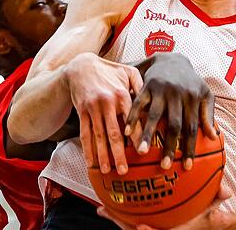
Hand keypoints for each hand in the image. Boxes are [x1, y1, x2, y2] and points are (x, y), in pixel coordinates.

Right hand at [65, 52, 142, 174]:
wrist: (81, 65)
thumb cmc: (110, 70)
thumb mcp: (128, 72)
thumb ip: (142, 86)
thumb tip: (155, 100)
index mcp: (122, 94)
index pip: (132, 120)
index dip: (137, 137)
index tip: (143, 151)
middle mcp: (107, 103)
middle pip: (114, 133)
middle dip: (118, 153)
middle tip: (124, 170)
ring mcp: (92, 109)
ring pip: (98, 136)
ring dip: (102, 155)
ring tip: (107, 170)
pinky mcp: (82, 112)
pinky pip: (84, 133)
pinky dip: (87, 149)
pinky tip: (91, 162)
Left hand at [96, 186, 232, 229]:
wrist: (205, 226)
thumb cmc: (207, 217)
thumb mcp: (214, 208)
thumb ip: (218, 198)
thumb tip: (226, 191)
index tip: (139, 227)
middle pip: (135, 229)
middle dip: (120, 222)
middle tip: (104, 211)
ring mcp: (153, 227)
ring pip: (129, 225)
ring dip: (116, 218)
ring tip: (101, 208)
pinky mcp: (150, 223)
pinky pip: (132, 219)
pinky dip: (122, 213)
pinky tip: (112, 202)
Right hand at [125, 53, 216, 169]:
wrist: (173, 58)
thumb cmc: (191, 81)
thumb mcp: (205, 93)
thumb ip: (208, 114)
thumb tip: (214, 137)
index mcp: (193, 98)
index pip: (192, 128)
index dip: (189, 148)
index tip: (186, 166)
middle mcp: (178, 95)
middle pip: (174, 125)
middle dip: (169, 146)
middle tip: (164, 166)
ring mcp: (162, 90)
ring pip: (155, 116)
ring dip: (147, 135)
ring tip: (142, 152)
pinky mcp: (147, 86)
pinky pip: (138, 103)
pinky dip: (132, 117)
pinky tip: (126, 132)